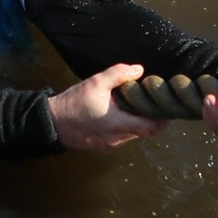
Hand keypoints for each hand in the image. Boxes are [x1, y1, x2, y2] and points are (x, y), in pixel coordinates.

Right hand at [47, 62, 163, 153]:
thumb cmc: (73, 102)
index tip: (166, 108)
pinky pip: (119, 138)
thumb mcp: (95, 82)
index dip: (162, 119)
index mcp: (118, 123)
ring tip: (131, 106)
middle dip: (149, 118)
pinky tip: (115, 115)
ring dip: (135, 122)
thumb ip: (118, 74)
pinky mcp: (102, 147)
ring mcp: (109, 145)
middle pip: (144, 131)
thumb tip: (139, 70)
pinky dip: (122, 128)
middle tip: (150, 103)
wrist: (52, 122)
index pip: (151, 128)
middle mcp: (117, 138)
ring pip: (132, 135)